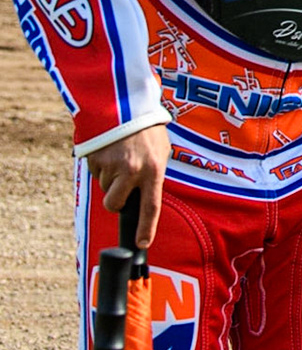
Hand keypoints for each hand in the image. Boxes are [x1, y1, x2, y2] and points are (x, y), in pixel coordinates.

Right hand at [86, 124, 168, 247]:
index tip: (142, 244)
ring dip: (110, 178)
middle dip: (115, 201)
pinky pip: (96, 173)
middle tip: (121, 186)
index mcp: (153, 170)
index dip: (145, 228)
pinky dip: (101, 166)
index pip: (151, 207)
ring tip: (120, 155)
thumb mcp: (160, 151)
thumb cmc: (147, 129)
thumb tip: (145, 194)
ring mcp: (111, 166)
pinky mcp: (94, 160)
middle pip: (115, 204)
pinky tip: (110, 150)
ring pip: (104, 187)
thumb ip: (154, 173)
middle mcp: (131, 171)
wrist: (124, 105)